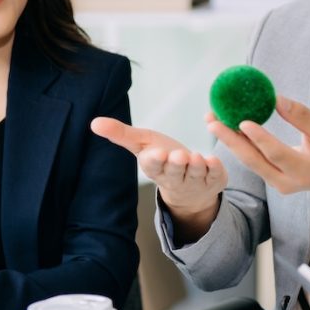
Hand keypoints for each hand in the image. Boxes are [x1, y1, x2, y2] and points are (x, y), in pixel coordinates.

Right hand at [92, 117, 226, 219]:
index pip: (152, 166)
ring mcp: (194, 182)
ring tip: (195, 157)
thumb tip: (94, 123)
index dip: (154, 160)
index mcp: (155, 168)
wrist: (190, 187)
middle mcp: (174, 178)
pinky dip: (215, 168)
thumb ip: (121, 134)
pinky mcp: (213, 180)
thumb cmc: (164, 159)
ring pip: (194, 175)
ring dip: (196, 166)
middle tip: (178, 156)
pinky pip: (215, 175)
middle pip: (174, 172)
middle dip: (176, 165)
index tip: (157, 154)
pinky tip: (214, 159)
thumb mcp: (142, 144)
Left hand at [208, 96, 309, 211]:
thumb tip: (275, 99)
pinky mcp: (270, 179)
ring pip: (248, 161)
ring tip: (211, 119)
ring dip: (229, 140)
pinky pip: (251, 160)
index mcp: (306, 171)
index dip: (260, 139)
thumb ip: (303, 116)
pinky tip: (225, 126)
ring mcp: (276, 184)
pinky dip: (238, 143)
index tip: (243, 121)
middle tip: (212, 120)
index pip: (278, 154)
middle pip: (254, 161)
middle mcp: (287, 182)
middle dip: (230, 140)